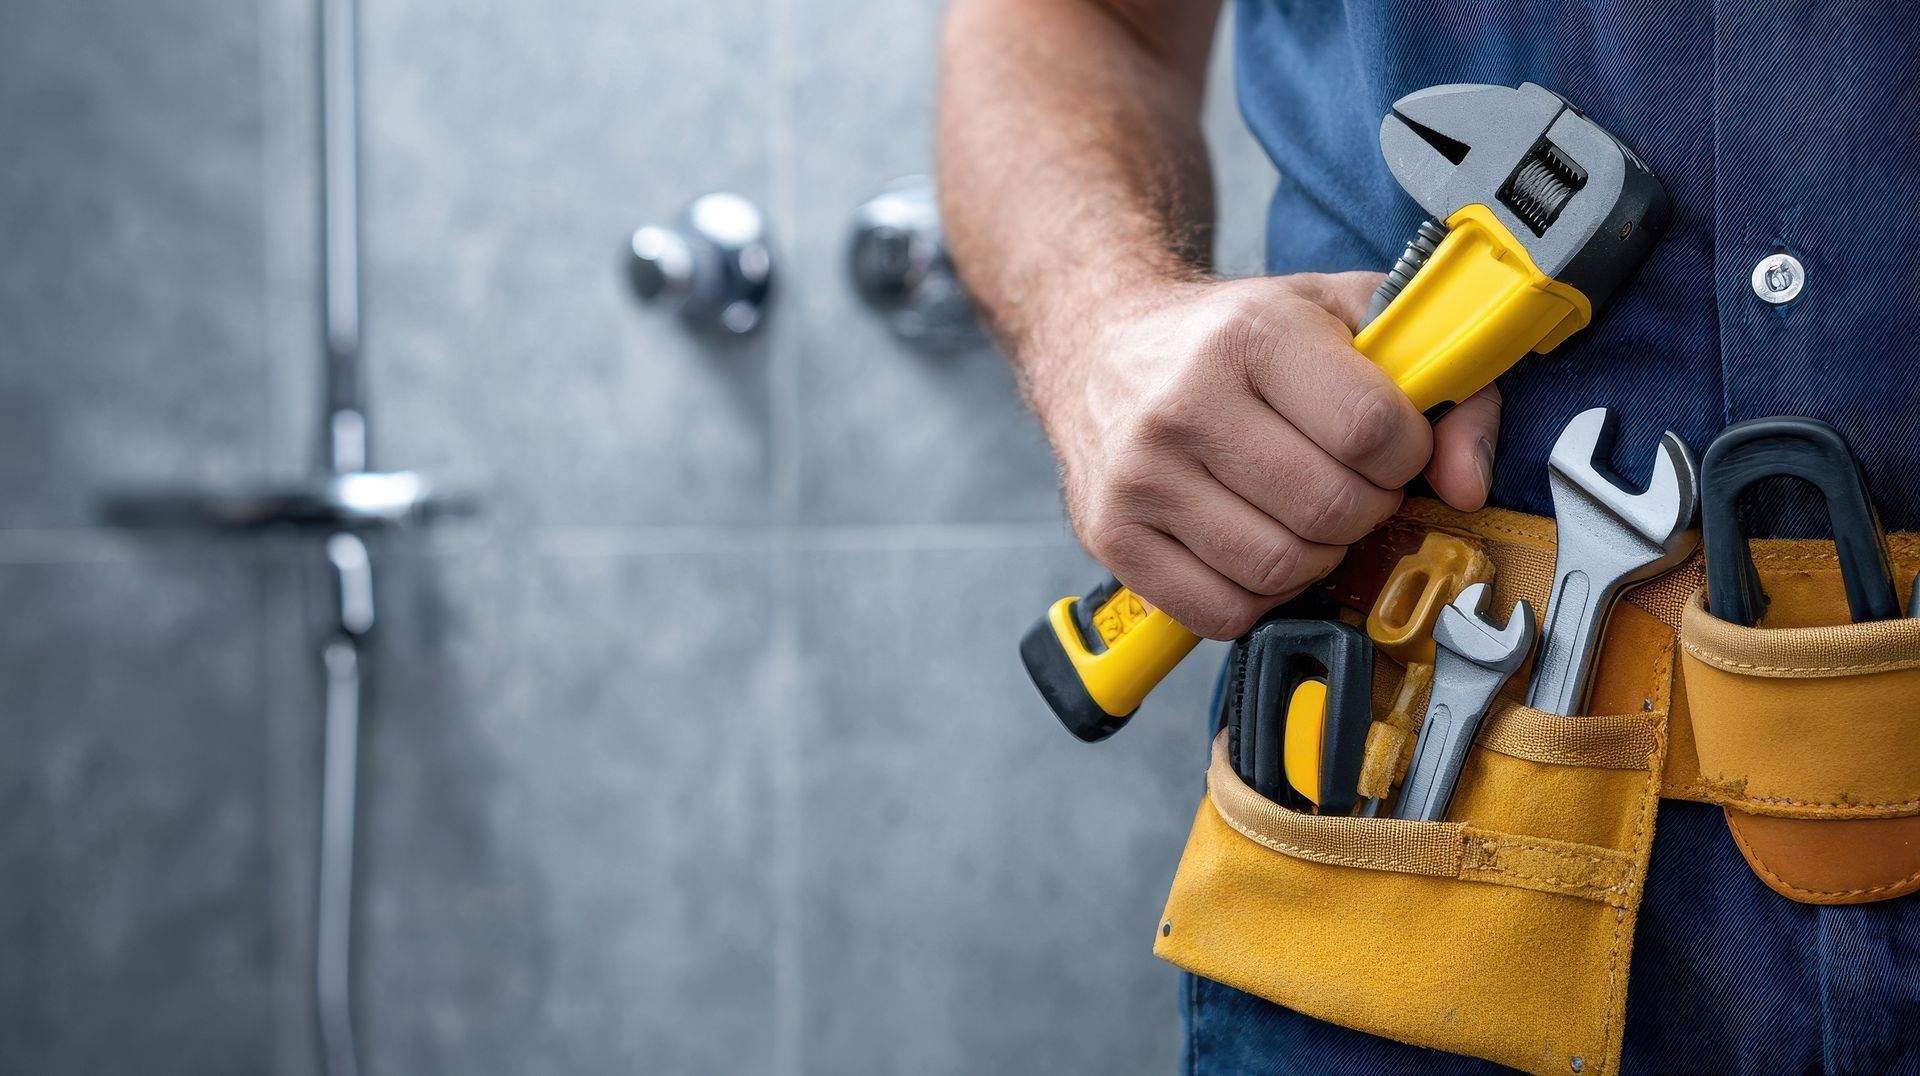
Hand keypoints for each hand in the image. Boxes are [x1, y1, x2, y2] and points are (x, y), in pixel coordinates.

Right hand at [1035, 271, 1501, 639]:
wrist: (1099, 345)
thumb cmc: (1231, 338)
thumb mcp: (1342, 318)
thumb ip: (1436, 384)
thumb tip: (1466, 485)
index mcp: (1249, 336)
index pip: (1372, 431)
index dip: (1405, 452)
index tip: (1385, 444)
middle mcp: (1183, 404)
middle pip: (1330, 510)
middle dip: (1364, 508)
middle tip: (1346, 483)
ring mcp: (1140, 476)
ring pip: (1279, 569)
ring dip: (1314, 556)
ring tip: (1299, 514)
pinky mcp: (1111, 535)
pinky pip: (1221, 611)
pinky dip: (1256, 596)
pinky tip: (1252, 546)